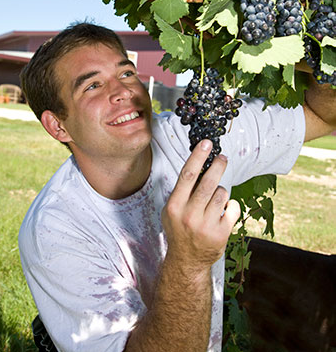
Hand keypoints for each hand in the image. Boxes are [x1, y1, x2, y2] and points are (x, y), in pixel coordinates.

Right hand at [162, 140, 239, 271]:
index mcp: (175, 206)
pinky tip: (223, 212)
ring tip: (215, 199)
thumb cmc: (179, 229)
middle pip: (208, 182)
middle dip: (218, 165)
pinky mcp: (221, 234)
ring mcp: (206, 226)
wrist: (186, 261)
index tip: (206, 143)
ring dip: (221, 191)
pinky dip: (231, 206)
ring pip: (222, 194)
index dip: (198, 156)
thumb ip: (182, 191)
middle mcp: (189, 215)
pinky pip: (233, 208)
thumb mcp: (171, 210)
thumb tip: (197, 163)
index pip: (187, 175)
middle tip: (223, 157)